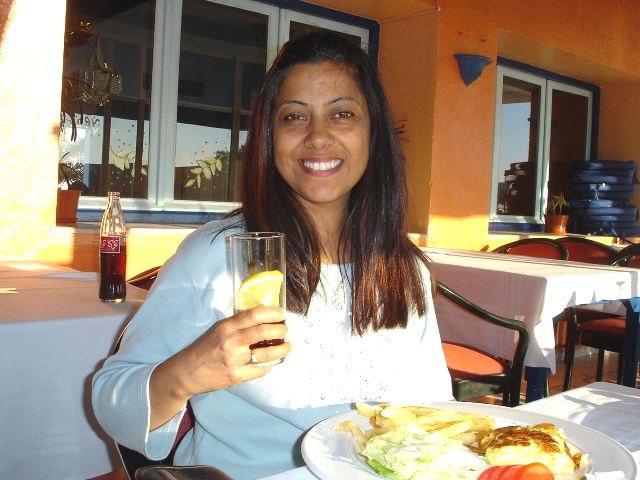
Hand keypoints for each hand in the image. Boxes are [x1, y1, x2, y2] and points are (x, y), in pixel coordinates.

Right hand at [149, 306, 289, 427]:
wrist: (186, 373)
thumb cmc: (204, 348)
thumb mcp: (218, 329)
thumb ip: (238, 324)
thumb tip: (264, 319)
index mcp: (226, 326)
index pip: (254, 314)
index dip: (272, 312)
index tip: (282, 313)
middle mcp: (231, 341)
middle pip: (264, 331)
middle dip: (281, 330)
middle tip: (286, 331)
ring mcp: (234, 360)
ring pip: (267, 353)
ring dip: (282, 350)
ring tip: (288, 347)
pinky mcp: (236, 376)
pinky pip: (260, 370)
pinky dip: (269, 366)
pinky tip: (271, 363)